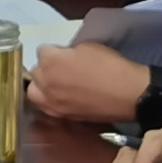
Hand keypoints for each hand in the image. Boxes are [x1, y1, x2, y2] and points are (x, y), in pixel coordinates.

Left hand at [26, 43, 153, 126]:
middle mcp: (45, 82)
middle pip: (35, 71)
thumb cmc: (110, 66)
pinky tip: (59, 98)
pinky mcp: (60, 115)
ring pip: (33, 91)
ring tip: (55, 84)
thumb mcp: (87, 47)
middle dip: (46, 67)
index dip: (54, 51)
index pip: (41, 51)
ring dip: (42, 85)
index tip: (64, 54)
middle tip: (61, 68)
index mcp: (51, 62)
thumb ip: (67, 52)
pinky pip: (45, 107)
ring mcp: (51, 102)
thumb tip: (62, 57)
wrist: (127, 94)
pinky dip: (49, 101)